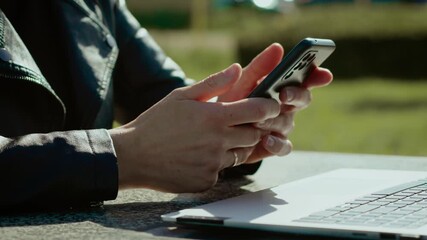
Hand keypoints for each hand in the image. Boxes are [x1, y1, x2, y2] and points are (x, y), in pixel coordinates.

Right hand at [109, 64, 280, 192]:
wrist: (132, 156)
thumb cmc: (155, 122)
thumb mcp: (181, 96)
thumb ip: (213, 83)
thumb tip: (237, 68)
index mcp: (214, 117)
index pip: (258, 111)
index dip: (270, 107)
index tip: (271, 105)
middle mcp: (218, 142)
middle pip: (254, 135)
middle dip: (252, 128)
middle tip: (235, 124)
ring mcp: (213, 164)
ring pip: (241, 155)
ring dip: (234, 147)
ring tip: (212, 141)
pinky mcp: (207, 181)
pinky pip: (222, 171)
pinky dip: (216, 164)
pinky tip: (197, 157)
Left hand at [217, 43, 332, 163]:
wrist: (215, 130)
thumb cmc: (231, 101)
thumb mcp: (241, 82)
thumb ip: (259, 67)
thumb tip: (278, 47)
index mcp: (281, 87)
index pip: (305, 79)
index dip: (317, 76)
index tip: (323, 74)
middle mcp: (285, 107)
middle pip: (302, 99)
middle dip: (296, 95)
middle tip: (284, 94)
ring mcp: (281, 127)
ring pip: (288, 123)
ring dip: (274, 120)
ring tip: (259, 120)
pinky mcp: (274, 146)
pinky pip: (284, 147)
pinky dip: (277, 144)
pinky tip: (267, 140)